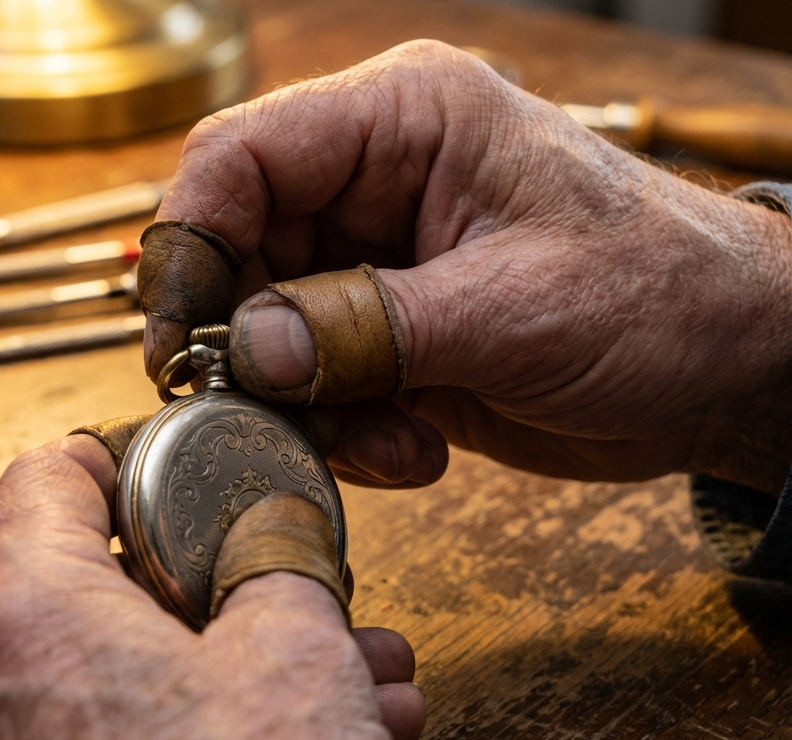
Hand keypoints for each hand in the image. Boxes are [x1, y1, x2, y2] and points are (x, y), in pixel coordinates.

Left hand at [0, 435, 425, 739]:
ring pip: (118, 675)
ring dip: (230, 663)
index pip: (47, 476)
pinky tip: (306, 738)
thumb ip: (273, 556)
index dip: (126, 457)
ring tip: (346, 674)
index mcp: (17, 610)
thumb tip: (272, 529)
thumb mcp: (293, 654)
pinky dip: (195, 731)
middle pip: (93, 582)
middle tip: (292, 587)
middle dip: (216, 584)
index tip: (179, 466)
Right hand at [142, 40, 791, 494]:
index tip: (180, 342)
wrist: (731, 369)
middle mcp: (373, 178)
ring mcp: (372, 256)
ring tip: (385, 441)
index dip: (192, 244)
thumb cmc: (661, 299)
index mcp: (404, 120)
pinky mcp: (382, 327)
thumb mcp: (514, 310)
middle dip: (250, 347)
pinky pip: (310, 379)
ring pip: (263, 328)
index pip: (241, 156)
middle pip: (238, 250)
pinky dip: (342, 429)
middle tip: (277, 416)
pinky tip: (414, 447)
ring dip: (305, 405)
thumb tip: (244, 352)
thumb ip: (368, 328)